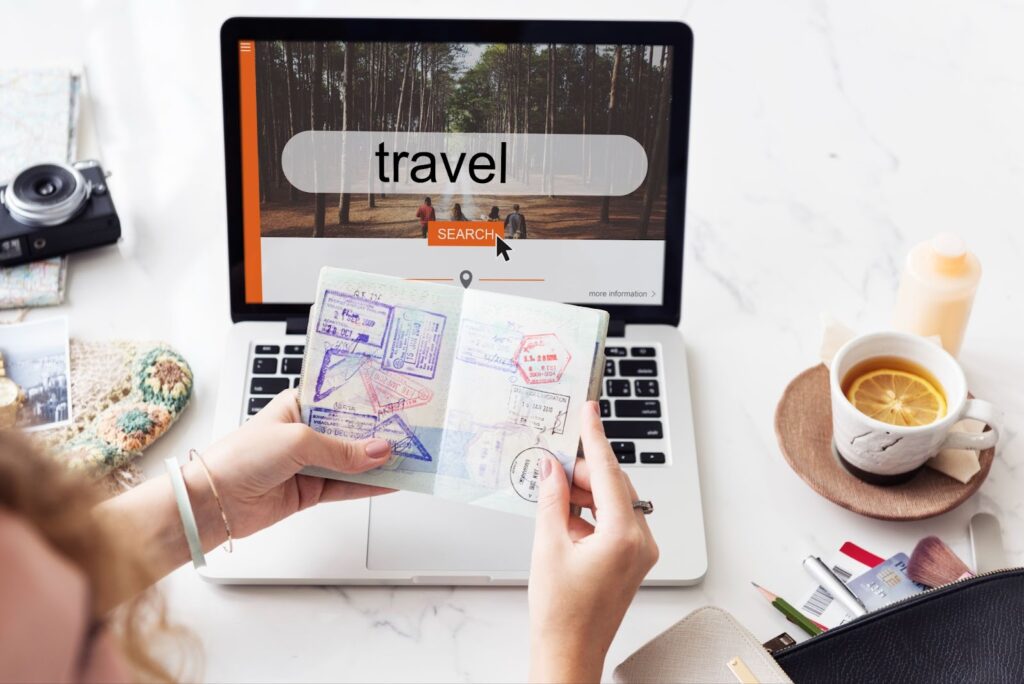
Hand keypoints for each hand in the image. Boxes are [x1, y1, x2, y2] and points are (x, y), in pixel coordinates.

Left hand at [187, 389, 392, 540]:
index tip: (397, 399)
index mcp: (298, 406)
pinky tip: (392, 481)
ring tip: (411, 457)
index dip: (368, 400)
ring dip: (378, 461)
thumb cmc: (241, 457)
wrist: (211, 502)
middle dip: (380, 432)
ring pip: (353, 460)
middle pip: (352, 431)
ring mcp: (309, 462)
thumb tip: (379, 451)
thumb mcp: (297, 441)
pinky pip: (347, 486)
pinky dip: (369, 485)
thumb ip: (342, 449)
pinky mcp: (311, 490)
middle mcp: (305, 432)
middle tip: (413, 430)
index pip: (341, 399)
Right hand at [528, 401, 658, 682]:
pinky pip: (615, 521)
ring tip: (554, 494)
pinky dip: (591, 513)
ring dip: (585, 494)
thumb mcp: (547, 545)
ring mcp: (640, 552)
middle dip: (583, 472)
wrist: (570, 653)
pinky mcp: (633, 559)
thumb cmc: (561, 613)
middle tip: (553, 464)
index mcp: (623, 535)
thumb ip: (552, 499)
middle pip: (613, 485)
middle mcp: (640, 541)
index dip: (595, 438)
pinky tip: (565, 516)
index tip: (589, 411)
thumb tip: (552, 468)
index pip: (608, 472)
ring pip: (614, 502)